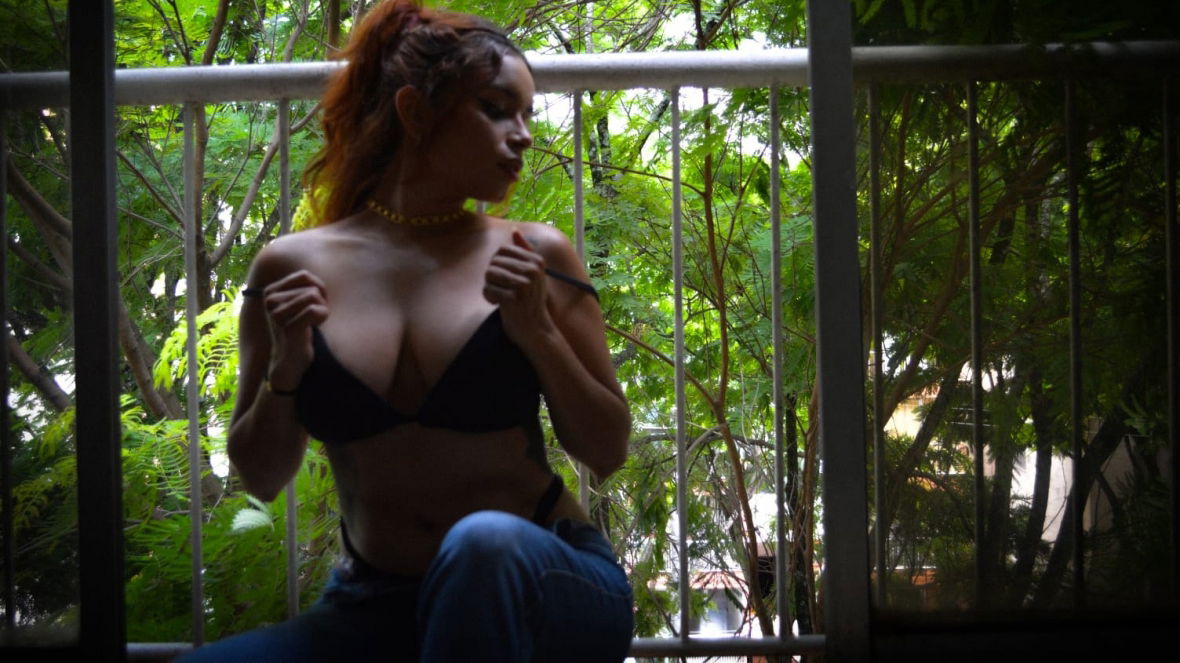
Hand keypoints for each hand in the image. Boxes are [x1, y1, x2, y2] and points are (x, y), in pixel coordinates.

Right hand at [259, 269, 328, 389]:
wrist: (290, 360)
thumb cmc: (300, 328)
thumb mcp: (298, 303)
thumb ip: (305, 285)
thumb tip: (318, 267)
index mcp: (270, 291)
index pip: (305, 276)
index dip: (318, 288)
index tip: (315, 303)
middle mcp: (269, 300)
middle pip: (312, 288)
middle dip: (321, 302)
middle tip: (313, 319)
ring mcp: (276, 313)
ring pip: (314, 297)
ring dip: (322, 310)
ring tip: (313, 323)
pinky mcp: (287, 326)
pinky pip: (315, 309)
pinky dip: (322, 317)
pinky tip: (315, 328)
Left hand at [483, 230, 553, 344]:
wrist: (535, 329)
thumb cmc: (531, 300)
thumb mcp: (533, 273)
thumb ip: (524, 251)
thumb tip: (514, 231)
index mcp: (537, 261)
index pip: (502, 250)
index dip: (497, 263)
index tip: (504, 277)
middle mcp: (533, 271)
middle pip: (494, 261)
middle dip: (492, 276)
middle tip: (501, 288)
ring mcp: (524, 285)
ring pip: (489, 274)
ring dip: (489, 287)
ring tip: (499, 296)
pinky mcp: (513, 299)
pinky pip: (488, 289)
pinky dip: (489, 297)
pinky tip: (498, 304)